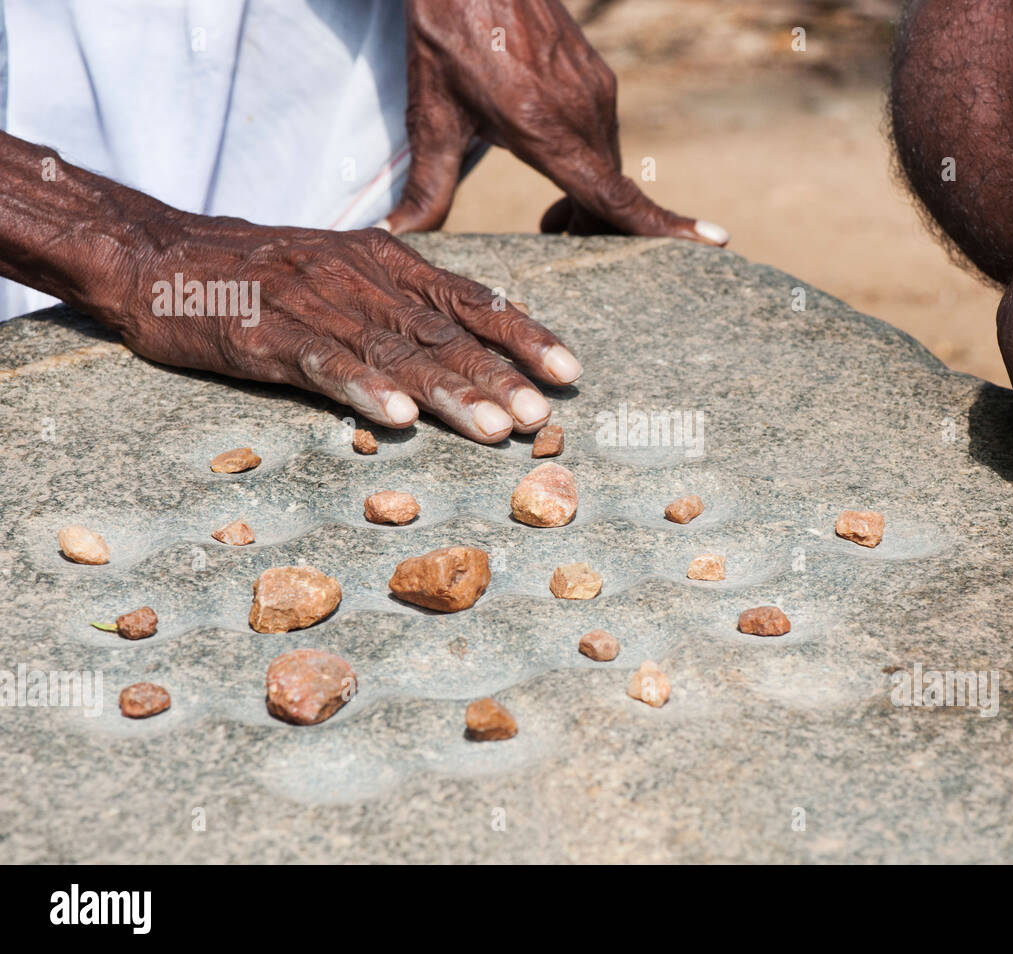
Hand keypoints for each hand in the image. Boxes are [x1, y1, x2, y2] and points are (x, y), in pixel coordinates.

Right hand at [112, 213, 580, 439]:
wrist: (157, 257)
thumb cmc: (264, 276)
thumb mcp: (344, 275)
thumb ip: (402, 307)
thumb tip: (473, 350)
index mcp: (384, 260)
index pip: (468, 298)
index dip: (523, 334)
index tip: (569, 372)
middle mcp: (357, 275)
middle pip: (440, 332)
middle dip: (498, 376)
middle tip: (542, 417)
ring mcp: (311, 301)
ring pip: (392, 350)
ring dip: (448, 391)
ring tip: (495, 429)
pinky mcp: (263, 331)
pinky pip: (320, 362)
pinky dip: (362, 388)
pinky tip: (398, 417)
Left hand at [384, 0, 728, 244]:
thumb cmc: (446, 34)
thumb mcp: (431, 115)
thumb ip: (426, 184)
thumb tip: (400, 233)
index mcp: (548, 130)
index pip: (616, 195)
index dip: (666, 226)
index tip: (715, 241)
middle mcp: (584, 111)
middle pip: (612, 193)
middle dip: (593, 228)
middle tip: (549, 237)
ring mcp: (595, 89)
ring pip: (608, 163)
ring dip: (588, 194)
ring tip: (548, 212)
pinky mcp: (595, 73)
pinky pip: (603, 133)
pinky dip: (588, 160)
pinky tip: (551, 155)